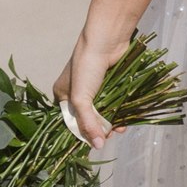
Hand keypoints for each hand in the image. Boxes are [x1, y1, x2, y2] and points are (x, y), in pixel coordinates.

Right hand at [52, 26, 131, 151]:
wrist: (108, 40)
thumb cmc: (87, 67)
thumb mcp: (81, 99)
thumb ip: (88, 123)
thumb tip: (97, 146)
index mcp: (63, 95)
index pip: (71, 122)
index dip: (82, 133)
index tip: (94, 143)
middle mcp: (77, 93)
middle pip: (88, 119)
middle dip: (99, 129)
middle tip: (108, 136)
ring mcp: (95, 89)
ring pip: (103, 113)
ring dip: (111, 123)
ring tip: (119, 130)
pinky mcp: (111, 85)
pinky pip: (114, 104)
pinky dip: (119, 113)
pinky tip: (124, 121)